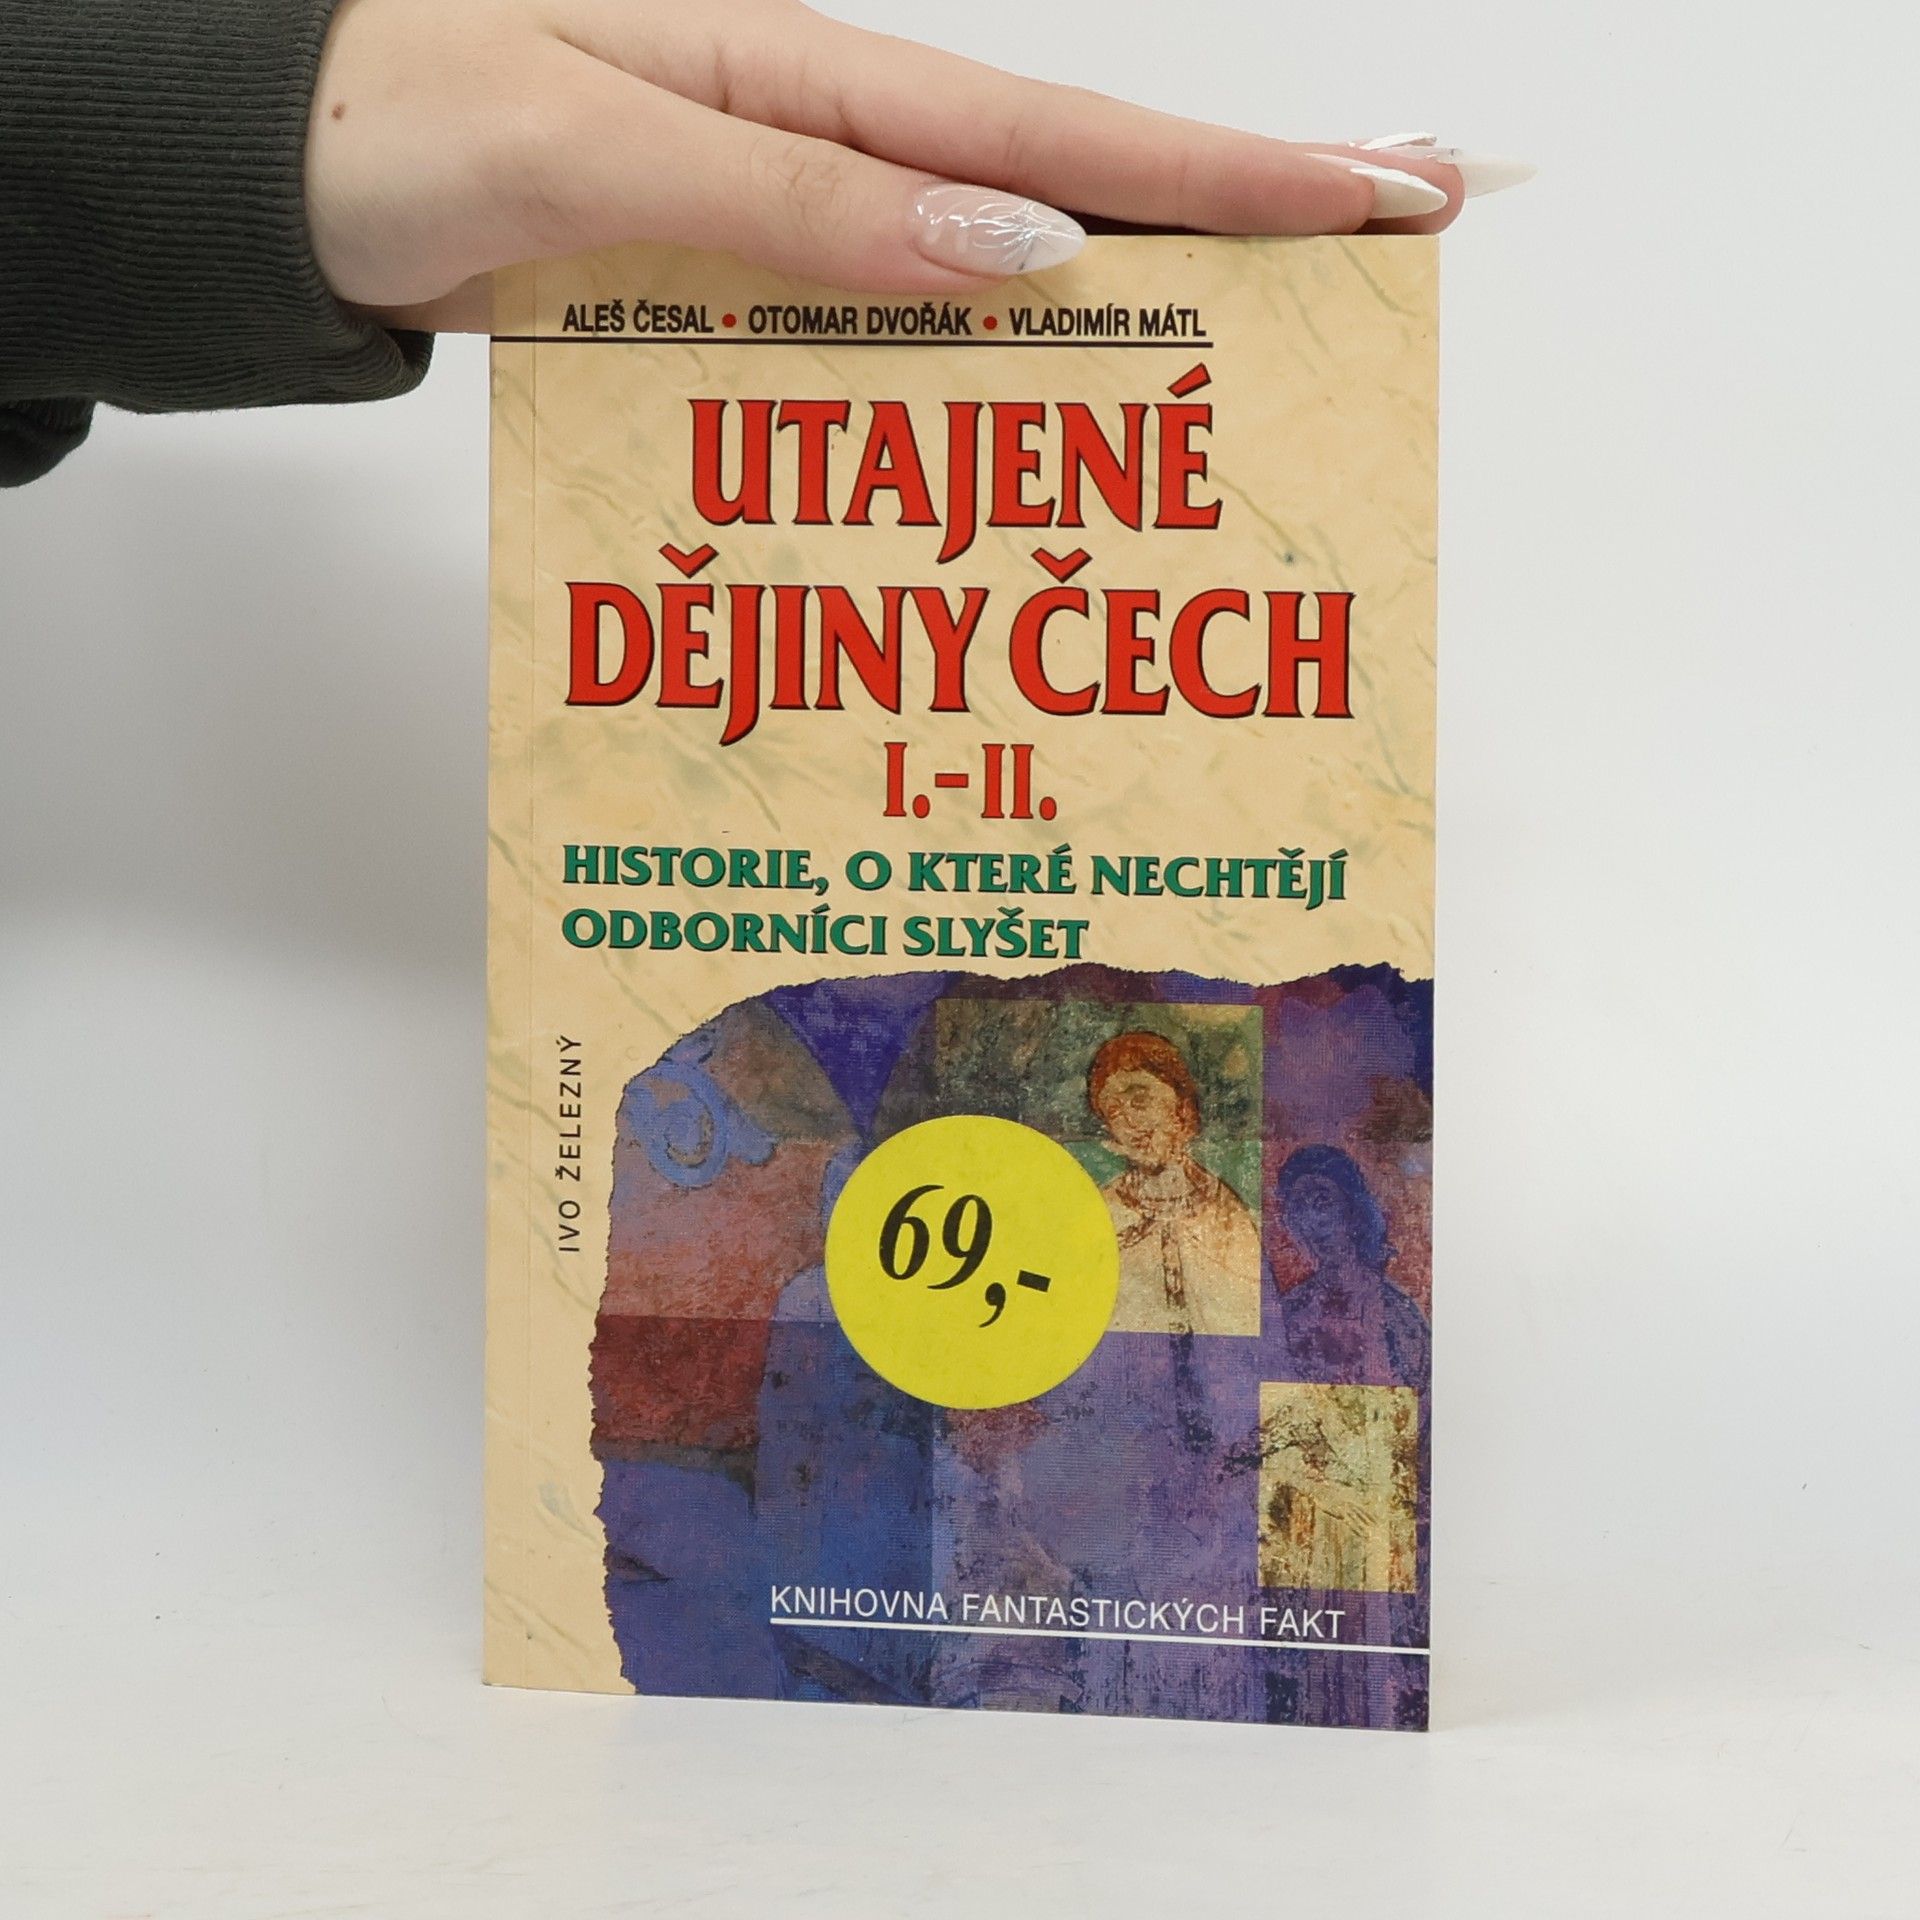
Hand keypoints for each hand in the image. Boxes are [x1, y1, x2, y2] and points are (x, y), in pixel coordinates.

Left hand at [305, 0, 1508, 333]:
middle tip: (1393, 237)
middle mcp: (814, 142)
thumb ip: (790, 200)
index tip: (1379, 188)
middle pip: (1062, 182)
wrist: (268, 171)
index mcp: (798, 79)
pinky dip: (975, 364)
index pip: (1055, 133)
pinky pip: (882, 326)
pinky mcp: (734, 280)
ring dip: (1123, 300)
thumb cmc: (389, 127)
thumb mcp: (588, 149)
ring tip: (1259, 350)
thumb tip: (1010, 249)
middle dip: (1232, 213)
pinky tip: (1034, 401)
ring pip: (987, 264)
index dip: (1227, 168)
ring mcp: (781, 213)